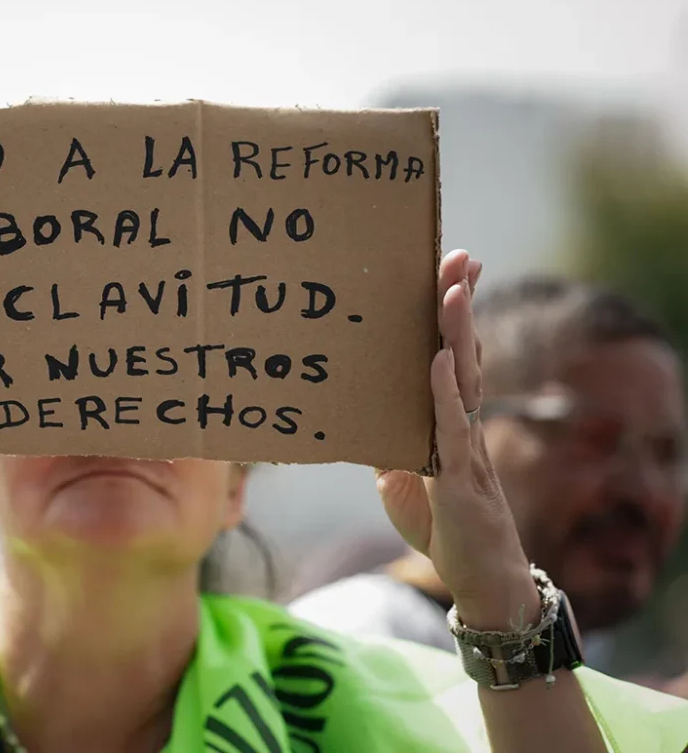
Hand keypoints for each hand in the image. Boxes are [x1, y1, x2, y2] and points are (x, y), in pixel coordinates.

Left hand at [377, 250, 537, 628]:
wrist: (478, 579)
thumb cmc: (442, 525)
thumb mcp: (400, 479)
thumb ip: (385, 446)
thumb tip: (357, 424)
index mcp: (447, 419)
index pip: (451, 354)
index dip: (452, 314)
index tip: (451, 270)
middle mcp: (461, 423)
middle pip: (462, 352)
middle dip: (459, 304)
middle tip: (458, 256)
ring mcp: (465, 447)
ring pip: (463, 379)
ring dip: (457, 333)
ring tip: (452, 289)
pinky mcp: (460, 477)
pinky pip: (452, 427)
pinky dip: (444, 392)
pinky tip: (440, 360)